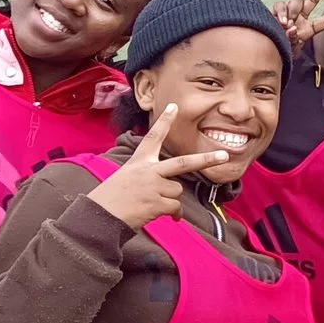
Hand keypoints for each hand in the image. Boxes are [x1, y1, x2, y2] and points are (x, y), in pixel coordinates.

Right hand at [86, 106, 231, 228]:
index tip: (174, 107)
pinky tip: (161, 215)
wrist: (100, 215)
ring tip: (151, 204)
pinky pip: (175, 207)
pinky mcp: (157, 202)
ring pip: (177, 191)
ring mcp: (154, 186)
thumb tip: (171, 191)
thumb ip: (149, 176)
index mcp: (139, 161)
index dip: (165, 122)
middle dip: (205, 159)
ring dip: (170, 200)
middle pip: (183, 163)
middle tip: (223, 155)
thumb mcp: (127, 177)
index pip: (153, 137)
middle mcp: (148, 170)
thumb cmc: (112, 198)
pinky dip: (173, 214)